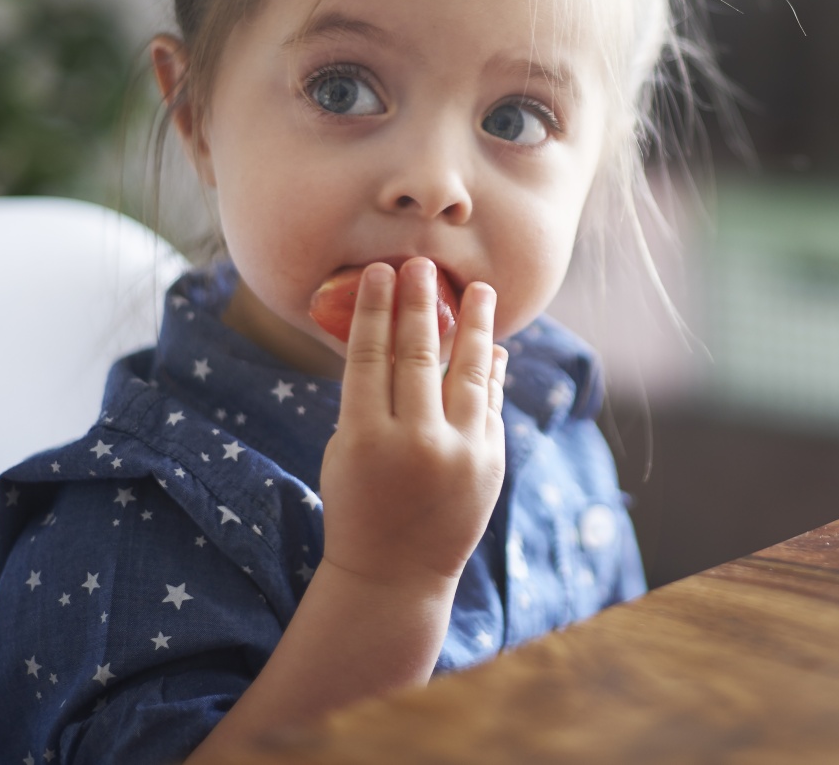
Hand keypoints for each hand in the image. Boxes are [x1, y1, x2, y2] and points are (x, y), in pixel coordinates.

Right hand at [318, 259, 506, 588]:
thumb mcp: (346, 451)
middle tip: (423, 265)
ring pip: (469, 373)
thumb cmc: (358, 504)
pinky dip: (492, 373)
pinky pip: (491, 404)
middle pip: (418, 355)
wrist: (395, 574)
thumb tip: (400, 338)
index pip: (370, 357)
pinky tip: (493, 346)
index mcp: (364, 438)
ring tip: (480, 290)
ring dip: (475, 326)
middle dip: (421, 304)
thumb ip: (370, 399)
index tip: (381, 272)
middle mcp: (415, 443)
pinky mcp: (490, 463)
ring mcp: (459, 454)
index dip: (376, 309)